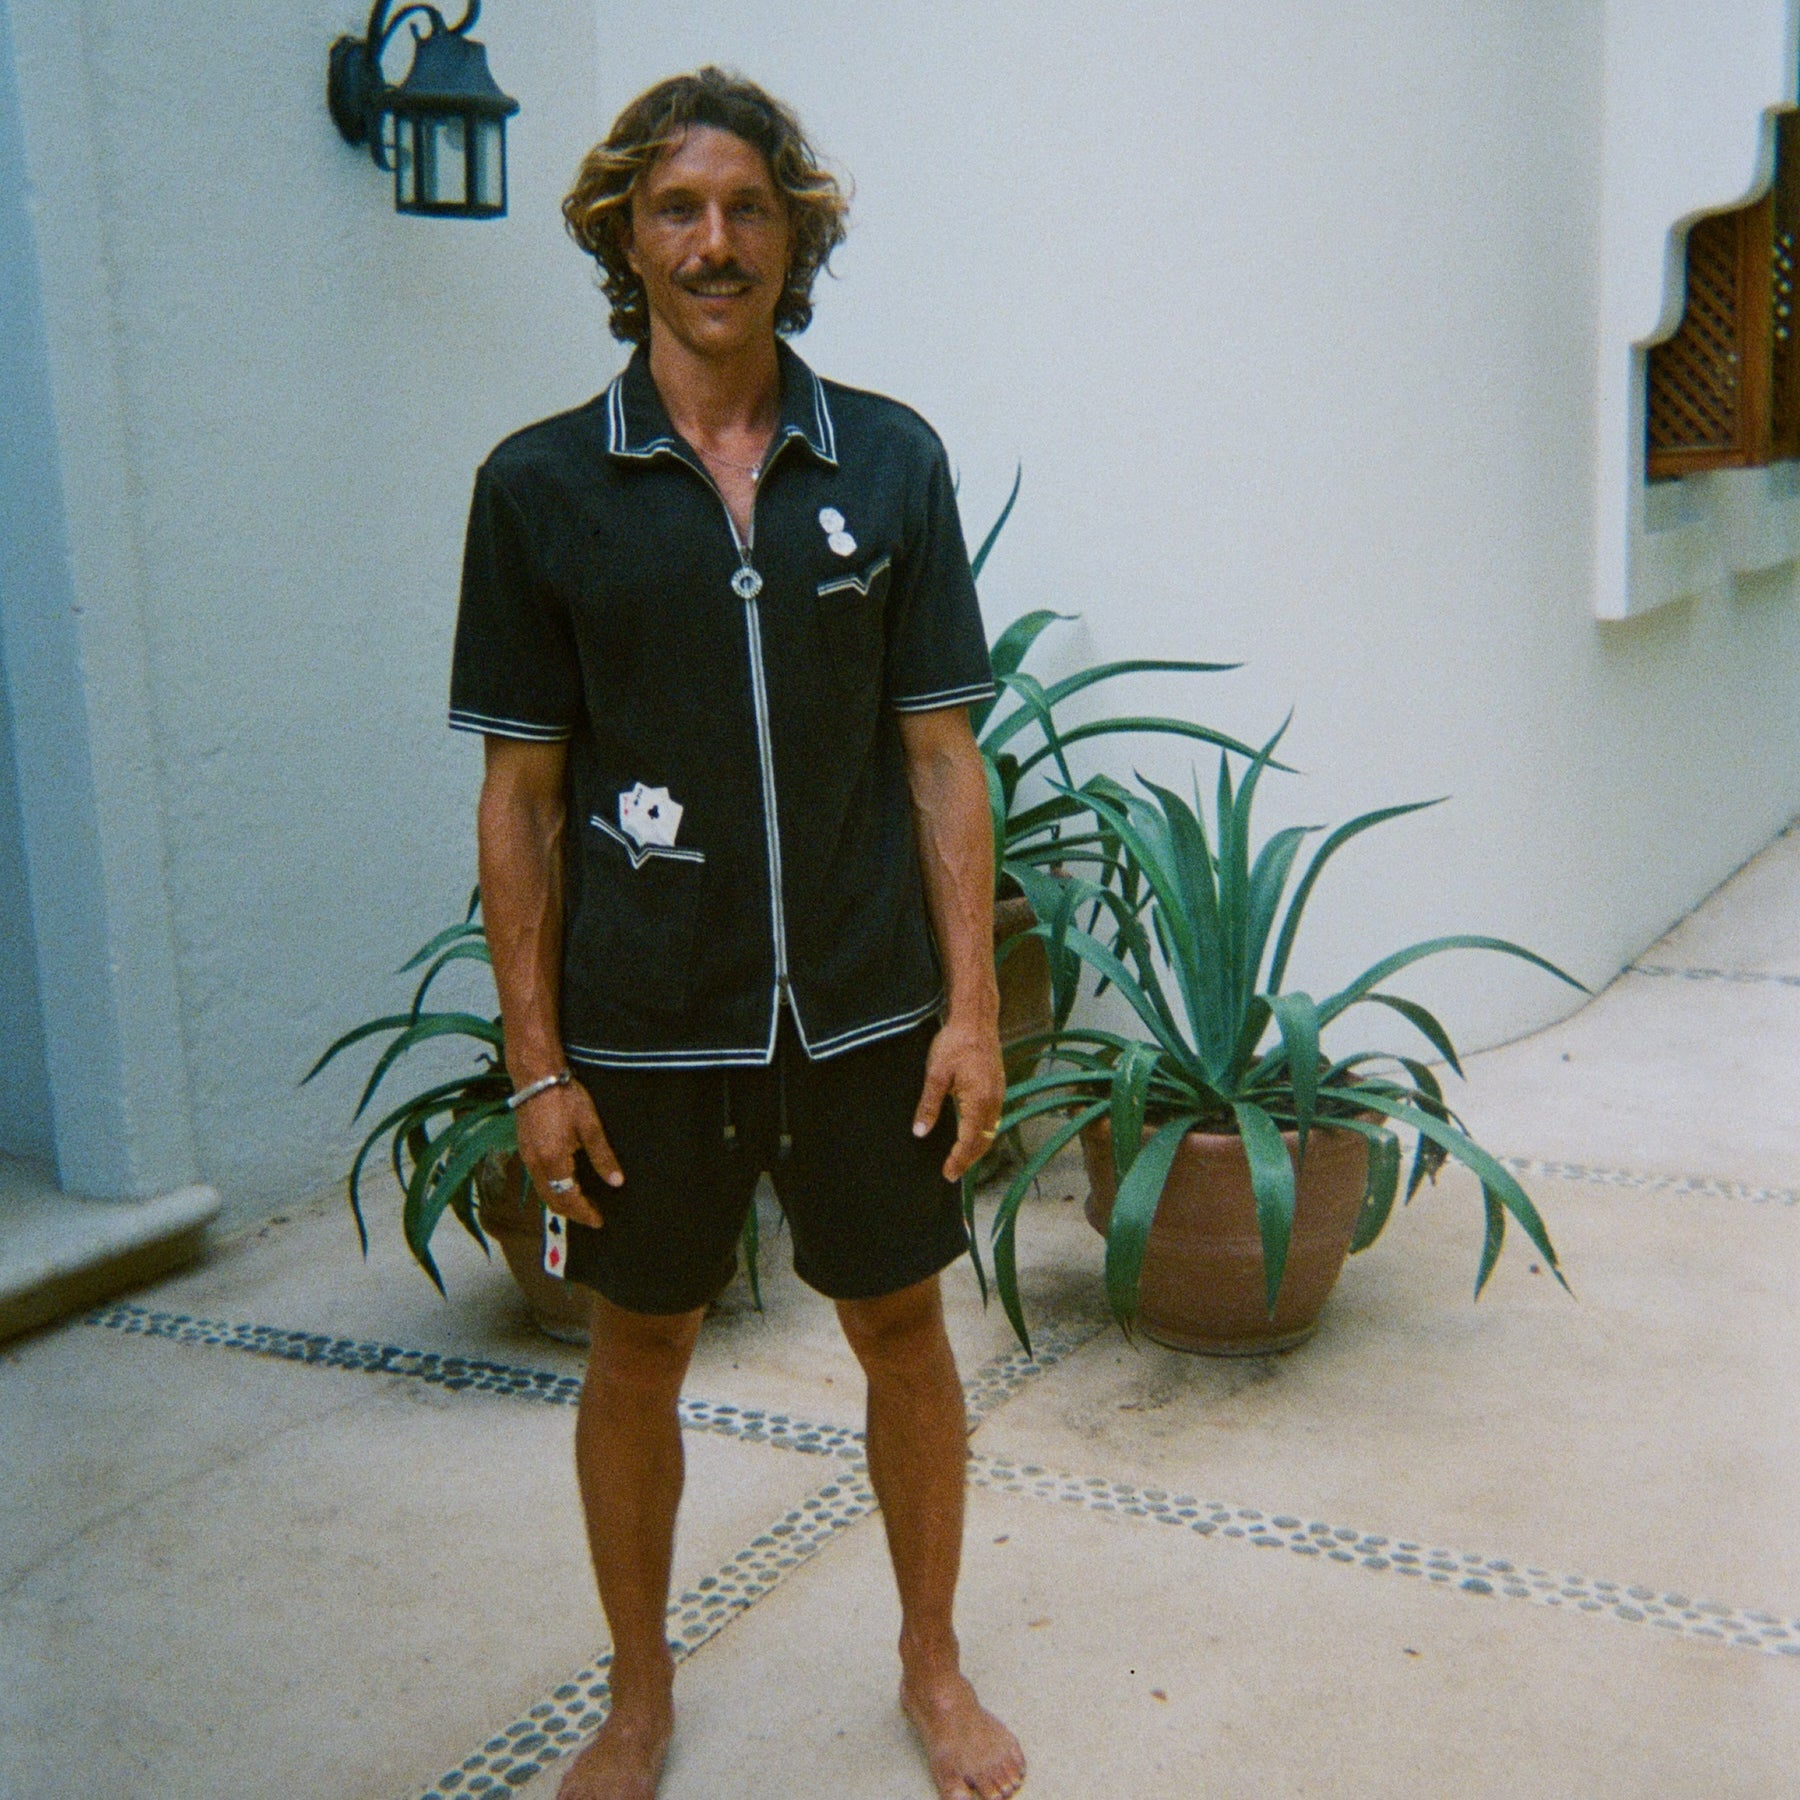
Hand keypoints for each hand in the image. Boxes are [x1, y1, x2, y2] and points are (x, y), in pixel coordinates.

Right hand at [514, 1080, 620, 1228]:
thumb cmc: (566, 1098)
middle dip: (572, 1212)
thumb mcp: (590, 1126)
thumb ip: (603, 1156)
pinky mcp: (524, 1149)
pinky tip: (564, 1184)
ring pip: (543, 1192)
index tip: (598, 1220)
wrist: (536, 1077)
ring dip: (561, 1201)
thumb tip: (616, 1182)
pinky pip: (537, 1180)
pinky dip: (551, 1189)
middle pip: (553, 1200)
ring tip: (581, 1204)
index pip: (569, 1198)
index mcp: (553, 1161)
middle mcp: (535, 1165)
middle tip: (592, 1216)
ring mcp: (526, 1158)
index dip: (584, 1212)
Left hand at [912, 1016, 1004, 1182]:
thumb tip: (920, 1132)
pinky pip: (993, 1118)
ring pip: (991, 1130)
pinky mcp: (997, 1087)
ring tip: (960, 1159)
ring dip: (977, 1147)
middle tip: (952, 1173)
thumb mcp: (935, 1074)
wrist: (975, 1019)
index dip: (959, 1161)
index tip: (947, 1174)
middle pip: (984, 1141)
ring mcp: (999, 1094)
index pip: (970, 1141)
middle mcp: (994, 1101)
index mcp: (979, 1101)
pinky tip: (971, 1134)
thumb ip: (929, 1105)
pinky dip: (982, 1133)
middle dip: (969, 1159)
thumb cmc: (955, 1043)